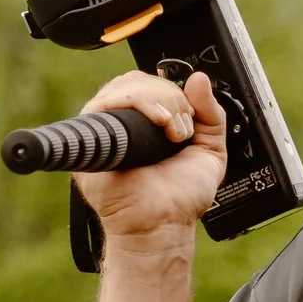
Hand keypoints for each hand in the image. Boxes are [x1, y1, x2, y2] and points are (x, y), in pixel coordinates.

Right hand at [71, 70, 228, 252]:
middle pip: (140, 80)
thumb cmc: (181, 196)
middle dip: (172, 97)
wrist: (165, 223)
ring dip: (160, 102)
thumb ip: (210, 112)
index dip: (174, 90)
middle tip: (183, 129)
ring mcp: (107, 128)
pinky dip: (138, 104)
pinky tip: (159, 124)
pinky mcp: (92, 137)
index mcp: (147, 123)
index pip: (152, 83)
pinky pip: (106, 103)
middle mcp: (124, 123)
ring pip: (127, 86)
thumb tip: (199, 78)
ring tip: (174, 133)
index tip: (191, 114)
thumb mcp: (210, 148)